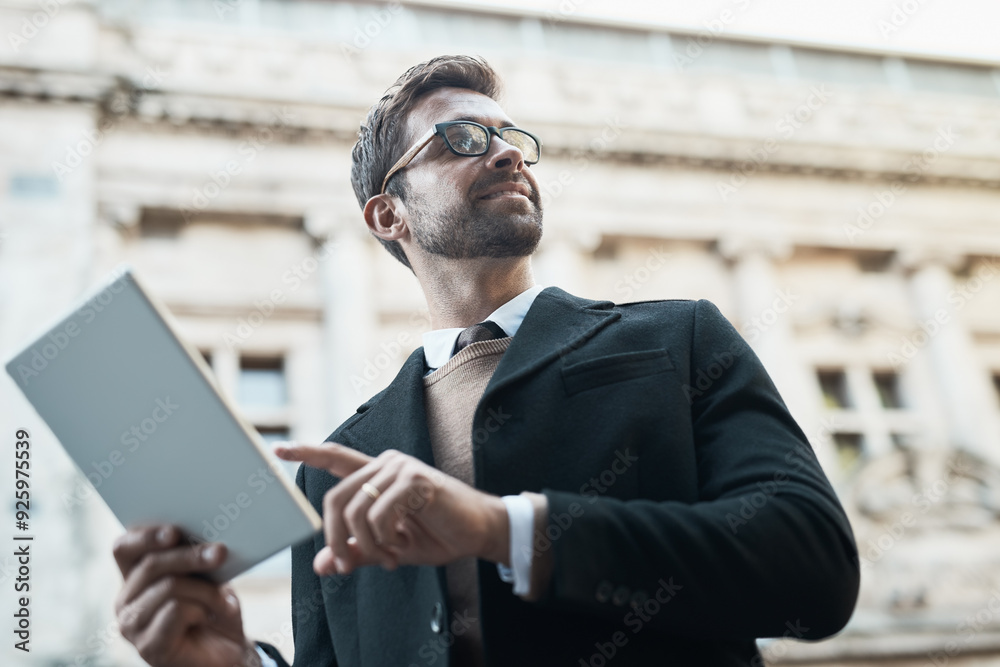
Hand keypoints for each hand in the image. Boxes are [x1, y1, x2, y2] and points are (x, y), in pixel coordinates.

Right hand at [113, 525, 257, 666]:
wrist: (229, 653)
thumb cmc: (216, 610)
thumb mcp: (208, 576)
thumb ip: (196, 557)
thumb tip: (206, 539)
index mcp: (135, 578)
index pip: (124, 548)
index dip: (146, 535)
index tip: (174, 531)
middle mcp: (126, 601)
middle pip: (152, 564)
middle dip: (191, 555)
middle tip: (221, 552)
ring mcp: (132, 626)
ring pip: (169, 586)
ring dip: (206, 590)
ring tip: (224, 602)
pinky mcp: (147, 647)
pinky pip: (176, 610)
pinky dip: (202, 609)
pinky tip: (211, 617)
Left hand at [274, 442, 508, 575]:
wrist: (478, 533)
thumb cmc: (437, 535)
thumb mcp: (389, 548)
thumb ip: (356, 551)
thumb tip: (321, 564)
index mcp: (377, 474)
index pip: (335, 457)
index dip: (306, 452)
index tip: (278, 449)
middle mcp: (385, 464)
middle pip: (335, 499)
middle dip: (335, 540)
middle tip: (348, 567)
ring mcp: (400, 468)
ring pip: (356, 511)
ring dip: (367, 547)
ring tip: (388, 560)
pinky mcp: (415, 480)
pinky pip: (379, 515)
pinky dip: (384, 541)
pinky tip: (401, 549)